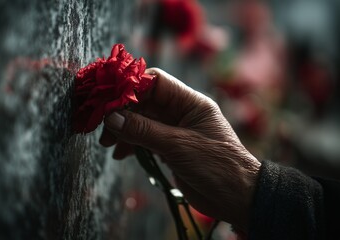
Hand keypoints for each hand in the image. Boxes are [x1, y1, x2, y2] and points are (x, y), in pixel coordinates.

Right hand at [99, 68, 260, 230]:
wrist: (237, 198)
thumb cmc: (216, 166)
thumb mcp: (178, 146)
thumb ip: (143, 131)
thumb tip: (111, 118)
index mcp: (190, 102)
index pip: (156, 82)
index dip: (131, 86)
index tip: (108, 98)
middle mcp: (182, 113)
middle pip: (145, 103)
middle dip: (122, 113)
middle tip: (103, 127)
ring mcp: (175, 131)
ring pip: (142, 122)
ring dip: (124, 130)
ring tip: (108, 144)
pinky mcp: (170, 149)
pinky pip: (146, 140)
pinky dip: (132, 145)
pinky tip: (121, 154)